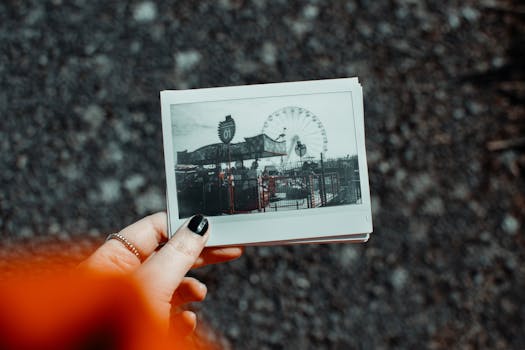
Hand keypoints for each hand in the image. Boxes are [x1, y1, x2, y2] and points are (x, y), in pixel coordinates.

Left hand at [79, 212, 242, 333]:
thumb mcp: (153, 283)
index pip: (153, 228)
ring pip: (172, 285)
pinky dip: (182, 315)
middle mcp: (124, 277)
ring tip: (199, 293)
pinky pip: (169, 313)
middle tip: (227, 249)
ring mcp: (135, 302)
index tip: (209, 226)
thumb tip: (197, 226)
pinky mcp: (144, 324)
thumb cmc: (111, 327)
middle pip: (169, 255)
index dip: (182, 225)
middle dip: (198, 255)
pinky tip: (186, 320)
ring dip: (190, 288)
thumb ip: (177, 254)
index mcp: (115, 257)